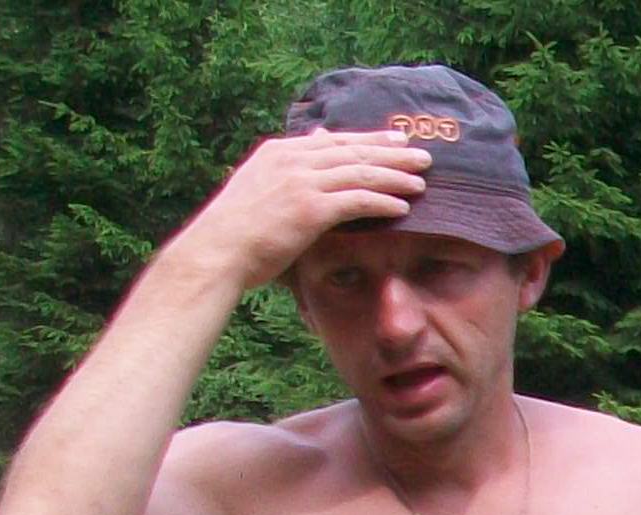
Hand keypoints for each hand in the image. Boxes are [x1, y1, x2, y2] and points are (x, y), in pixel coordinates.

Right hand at [174, 131, 433, 291]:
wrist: (218, 249)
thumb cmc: (237, 226)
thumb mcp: (261, 185)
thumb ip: (289, 167)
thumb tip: (314, 143)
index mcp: (279, 151)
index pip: (334, 140)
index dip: (369, 139)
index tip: (396, 139)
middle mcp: (292, 159)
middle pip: (353, 152)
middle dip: (391, 153)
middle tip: (423, 156)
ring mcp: (301, 182)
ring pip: (360, 173)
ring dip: (395, 176)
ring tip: (421, 182)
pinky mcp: (310, 208)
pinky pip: (357, 200)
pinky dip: (383, 202)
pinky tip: (403, 207)